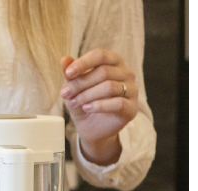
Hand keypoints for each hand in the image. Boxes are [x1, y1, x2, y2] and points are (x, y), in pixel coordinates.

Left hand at [60, 49, 138, 165]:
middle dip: (80, 83)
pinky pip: (117, 103)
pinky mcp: (132, 107)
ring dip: (86, 95)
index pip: (101, 55)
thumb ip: (70, 74)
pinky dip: (98, 105)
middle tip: (66, 94)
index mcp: (113, 62)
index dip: (83, 63)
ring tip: (74, 102)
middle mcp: (126, 73)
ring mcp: (131, 90)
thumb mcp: (73, 88)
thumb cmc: (84, 102)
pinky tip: (86, 108)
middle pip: (103, 72)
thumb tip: (64, 59)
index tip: (68, 73)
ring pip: (109, 87)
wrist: (91, 127)